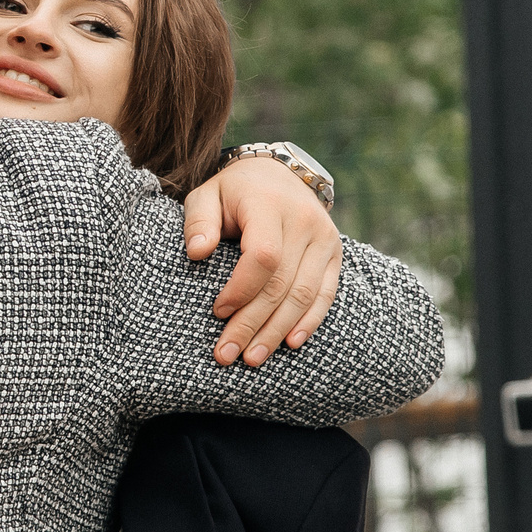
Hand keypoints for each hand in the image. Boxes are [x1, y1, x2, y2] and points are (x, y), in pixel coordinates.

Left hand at [183, 155, 343, 366]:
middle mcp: (304, 221)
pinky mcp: (334, 253)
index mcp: (270, 205)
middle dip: (253, 324)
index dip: (241, 289)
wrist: (278, 174)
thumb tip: (196, 253)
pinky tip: (290, 343)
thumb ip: (199, 222)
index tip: (217, 312)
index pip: (263, 257)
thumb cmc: (233, 192)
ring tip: (252, 358)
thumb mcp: (206, 195)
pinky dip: (309, 321)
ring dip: (277, 331)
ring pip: (304, 294)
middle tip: (227, 354)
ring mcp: (325, 238)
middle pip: (282, 284)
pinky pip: (325, 294)